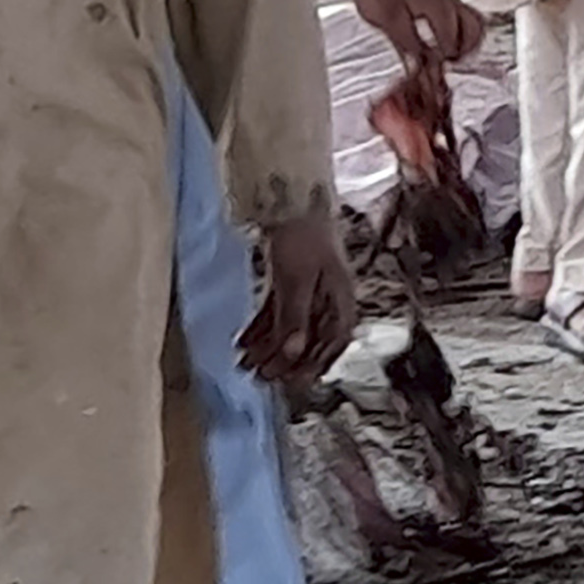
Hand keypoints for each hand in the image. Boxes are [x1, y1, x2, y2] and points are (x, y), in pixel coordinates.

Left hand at [244, 202, 360, 383]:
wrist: (291, 199)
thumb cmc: (302, 237)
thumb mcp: (296, 281)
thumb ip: (294, 320)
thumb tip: (290, 356)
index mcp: (341, 300)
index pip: (332, 343)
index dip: (313, 366)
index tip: (290, 384)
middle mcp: (329, 299)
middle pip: (308, 339)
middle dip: (283, 361)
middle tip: (259, 378)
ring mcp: (310, 291)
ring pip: (290, 328)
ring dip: (268, 347)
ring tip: (244, 364)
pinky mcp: (292, 282)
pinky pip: (278, 313)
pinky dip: (262, 328)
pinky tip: (243, 342)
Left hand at [328, 0, 483, 70]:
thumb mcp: (385, 18)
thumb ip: (407, 43)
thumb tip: (420, 64)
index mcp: (435, 5)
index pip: (452, 41)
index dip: (444, 58)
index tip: (435, 68)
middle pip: (474, 29)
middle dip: (464, 51)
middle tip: (447, 62)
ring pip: (472, 20)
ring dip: (466, 40)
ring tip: (449, 52)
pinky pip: (462, 12)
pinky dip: (460, 28)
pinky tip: (443, 35)